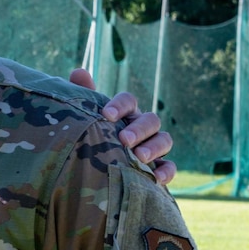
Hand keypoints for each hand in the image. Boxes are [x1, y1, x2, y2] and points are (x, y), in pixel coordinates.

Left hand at [70, 69, 176, 185]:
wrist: (94, 171)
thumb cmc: (90, 138)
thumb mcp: (85, 119)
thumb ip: (83, 96)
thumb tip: (79, 71)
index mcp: (125, 112)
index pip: (129, 100)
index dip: (120, 105)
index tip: (106, 115)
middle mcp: (142, 126)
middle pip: (150, 120)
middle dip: (139, 129)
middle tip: (124, 139)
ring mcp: (154, 146)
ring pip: (165, 139)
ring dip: (154, 147)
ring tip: (139, 156)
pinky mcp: (159, 168)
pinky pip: (170, 167)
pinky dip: (167, 171)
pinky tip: (156, 178)